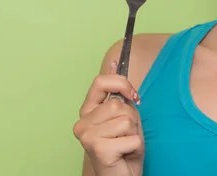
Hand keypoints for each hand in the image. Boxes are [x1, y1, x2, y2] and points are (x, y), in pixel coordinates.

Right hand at [73, 61, 143, 175]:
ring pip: (126, 120)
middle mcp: (82, 123)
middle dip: (131, 119)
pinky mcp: (98, 149)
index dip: (121, 84)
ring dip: (134, 133)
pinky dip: (135, 146)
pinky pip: (130, 137)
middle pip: (118, 104)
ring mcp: (87, 136)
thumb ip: (118, 94)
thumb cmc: (123, 148)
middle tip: (126, 135)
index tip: (132, 96)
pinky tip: (125, 154)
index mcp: (87, 111)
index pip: (100, 82)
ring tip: (126, 144)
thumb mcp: (123, 116)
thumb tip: (114, 62)